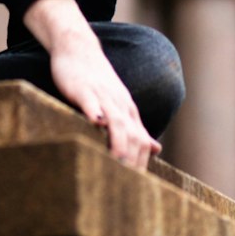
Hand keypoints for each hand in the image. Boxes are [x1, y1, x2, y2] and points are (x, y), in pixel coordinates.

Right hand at [22, 0, 161, 170]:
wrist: (79, 48)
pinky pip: (91, 99)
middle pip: (132, 133)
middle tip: (126, 185)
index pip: (141, 141)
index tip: (136, 187)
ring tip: (117, 161)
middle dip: (132, 159)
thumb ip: (135, 128)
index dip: (140, 164)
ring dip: (118, 140)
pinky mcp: (83, 87)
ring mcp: (102, 95)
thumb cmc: (97, 81)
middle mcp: (119, 104)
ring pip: (115, 119)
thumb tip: (155, 149)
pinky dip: (94, 110)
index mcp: (128, 111)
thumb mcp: (119, 104)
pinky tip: (95, 122)